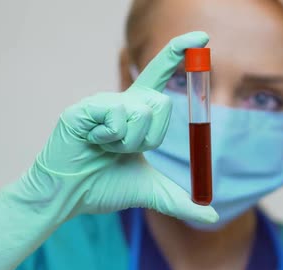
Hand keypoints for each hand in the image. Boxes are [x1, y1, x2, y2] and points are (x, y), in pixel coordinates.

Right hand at [38, 31, 216, 221]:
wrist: (69, 198)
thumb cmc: (102, 187)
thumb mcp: (150, 192)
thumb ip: (180, 201)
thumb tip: (213, 218)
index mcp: (136, 112)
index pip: (160, 75)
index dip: (179, 53)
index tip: (202, 37)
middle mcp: (121, 102)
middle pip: (160, 102)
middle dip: (152, 137)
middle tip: (127, 151)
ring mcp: (102, 103)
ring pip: (140, 112)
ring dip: (130, 142)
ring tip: (106, 149)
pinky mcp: (84, 109)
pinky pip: (116, 117)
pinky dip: (111, 139)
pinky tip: (92, 144)